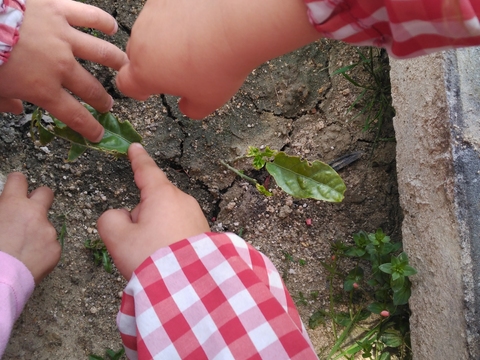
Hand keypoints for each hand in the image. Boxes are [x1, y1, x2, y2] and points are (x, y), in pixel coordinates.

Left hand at [0, 0, 127, 141]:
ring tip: (123, 66)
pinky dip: (103, 22)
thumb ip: (5, 102)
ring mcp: (64, 37)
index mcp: (44, 89)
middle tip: (107, 105)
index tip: (98, 134)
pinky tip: (113, 27)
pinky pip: (88, 16)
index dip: (90, 128)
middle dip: (102, 101)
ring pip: (100, 52)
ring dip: (115, 61)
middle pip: (91, 88)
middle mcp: (61, 66)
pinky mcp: (60, 12)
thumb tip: (16, 110)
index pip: (75, 116)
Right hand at [0, 173, 58, 283]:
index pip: (19, 180)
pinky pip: (50, 245)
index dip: (16, 183)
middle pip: (46, 193)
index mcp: (13, 204)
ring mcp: (48, 231)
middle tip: (29, 209)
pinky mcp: (56, 249)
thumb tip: (4, 208)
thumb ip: (2, 210)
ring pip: (46, 225)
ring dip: (37, 232)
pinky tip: (28, 260)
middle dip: (39, 198)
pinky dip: (42, 250)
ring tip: (21, 249)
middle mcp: (35, 213)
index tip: (15, 187)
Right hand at [97, 144, 209, 279]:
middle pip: (153, 200)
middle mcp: (183, 200)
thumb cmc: (152, 258)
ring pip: (165, 216)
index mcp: (163, 195)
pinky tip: (168, 258)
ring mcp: (197, 216)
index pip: (146, 170)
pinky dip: (170, 239)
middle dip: (141, 216)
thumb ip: (110, 219)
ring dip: (155, 230)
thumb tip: (122, 216)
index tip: (135, 147)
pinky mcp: (204, 232)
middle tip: (137, 244)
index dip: (138, 159)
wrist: (189, 285)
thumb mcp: (117, 238)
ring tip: (154, 255)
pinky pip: (179, 229)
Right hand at [116, 0, 319, 118]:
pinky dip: (177, 16)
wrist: (237, 22)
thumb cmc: (220, 63)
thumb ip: (191, 109)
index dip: (137, 89)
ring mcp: (152, 14)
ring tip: (196, 43)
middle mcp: (141, 41)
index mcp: (145, 72)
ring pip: (151, 30)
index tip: (148, 92)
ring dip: (165, 38)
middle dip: (154, 63)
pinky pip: (166, 10)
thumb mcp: (208, 101)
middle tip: (181, 68)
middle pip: (138, 55)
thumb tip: (186, 106)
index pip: (125, 84)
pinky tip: (200, 22)